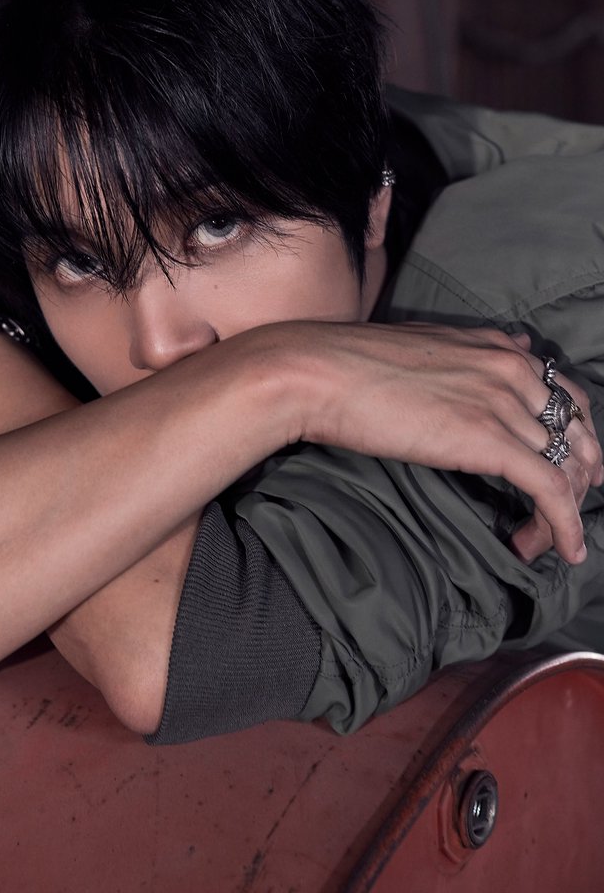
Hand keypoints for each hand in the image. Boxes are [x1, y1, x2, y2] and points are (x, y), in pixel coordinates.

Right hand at [270, 321, 602, 565]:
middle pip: (577, 432)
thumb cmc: (352, 363)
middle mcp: (510, 368)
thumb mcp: (425, 344)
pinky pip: (549, 488)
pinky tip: (566, 551)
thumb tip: (513, 347)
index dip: (578, 436)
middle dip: (581, 476)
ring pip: (565, 466)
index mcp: (496, 348)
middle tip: (566, 511)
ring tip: (541, 540)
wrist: (318, 371)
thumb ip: (471, 351)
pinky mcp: (487, 439)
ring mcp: (502, 402)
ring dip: (561, 511)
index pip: (566, 394)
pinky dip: (564, 525)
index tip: (573, 467)